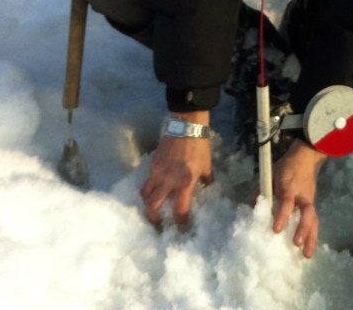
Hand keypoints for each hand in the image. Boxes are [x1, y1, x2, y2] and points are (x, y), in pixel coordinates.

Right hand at [140, 112, 213, 226]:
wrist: (187, 125)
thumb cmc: (200, 146)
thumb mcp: (207, 165)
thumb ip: (206, 181)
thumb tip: (208, 191)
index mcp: (185, 182)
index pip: (179, 210)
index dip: (180, 221)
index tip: (182, 227)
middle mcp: (168, 180)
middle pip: (152, 206)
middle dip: (154, 218)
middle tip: (159, 223)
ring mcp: (157, 171)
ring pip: (145, 194)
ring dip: (147, 203)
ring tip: (153, 207)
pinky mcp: (152, 162)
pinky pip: (148, 179)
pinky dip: (150, 186)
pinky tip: (156, 186)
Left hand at [271, 139, 326, 257]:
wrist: (306, 157)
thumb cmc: (286, 166)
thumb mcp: (271, 173)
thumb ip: (262, 190)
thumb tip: (252, 208)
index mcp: (290, 186)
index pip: (287, 202)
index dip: (282, 216)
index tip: (276, 230)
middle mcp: (302, 195)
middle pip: (307, 213)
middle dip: (302, 229)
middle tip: (296, 244)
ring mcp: (310, 200)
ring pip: (314, 220)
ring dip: (311, 237)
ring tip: (306, 255)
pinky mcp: (313, 205)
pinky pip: (314, 221)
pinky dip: (312, 235)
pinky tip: (308, 249)